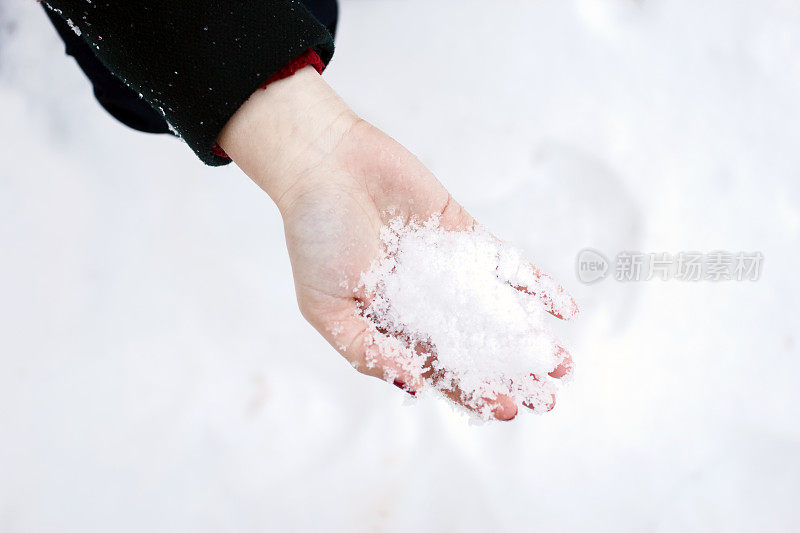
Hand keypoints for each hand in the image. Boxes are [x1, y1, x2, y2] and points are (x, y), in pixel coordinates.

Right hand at [218, 67, 576, 419]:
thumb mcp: (325, 306)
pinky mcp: (461, 234)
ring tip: (562, 363)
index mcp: (390, 326)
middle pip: (474, 346)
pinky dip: (532, 285)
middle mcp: (423, 302)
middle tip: (547, 396)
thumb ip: (366, 350)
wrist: (325, 163)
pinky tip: (561, 307)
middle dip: (509, 373)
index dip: (471, 392)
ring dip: (527, 336)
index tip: (507, 410)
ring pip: (495, 310)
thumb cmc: (314, 236)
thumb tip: (415, 388)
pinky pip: (503, 264)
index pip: (437, 368)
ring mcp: (445, 268)